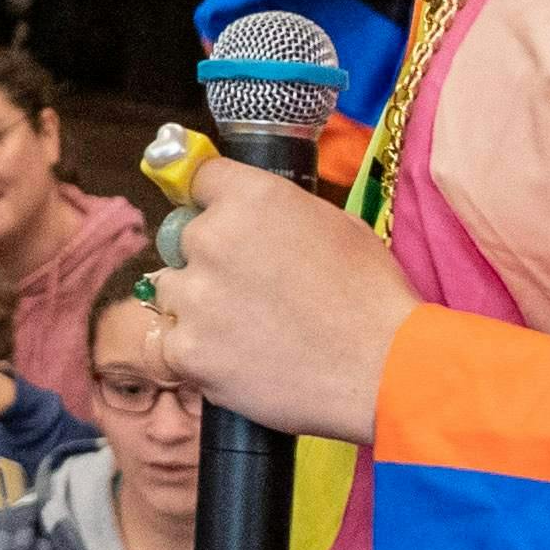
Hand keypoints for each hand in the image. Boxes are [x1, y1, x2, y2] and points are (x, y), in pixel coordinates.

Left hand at [156, 157, 412, 444]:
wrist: (382, 370)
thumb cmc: (370, 296)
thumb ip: (277, 210)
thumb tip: (246, 212)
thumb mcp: (334, 223)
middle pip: (181, 240)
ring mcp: (194, 296)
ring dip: (197, 307)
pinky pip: (167, 345)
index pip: (197, 180)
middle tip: (249, 290)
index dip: (211, 202)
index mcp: (249, 198)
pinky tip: (234, 359)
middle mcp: (211, 238)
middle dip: (207, 260)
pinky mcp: (186, 350)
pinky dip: (193, 355)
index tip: (217, 217)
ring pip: (172, 292)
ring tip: (246, 331)